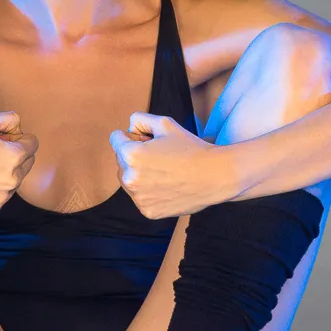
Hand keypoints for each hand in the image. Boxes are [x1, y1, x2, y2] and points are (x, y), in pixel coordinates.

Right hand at [0, 111, 37, 213]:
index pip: (33, 145)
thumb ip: (9, 118)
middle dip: (15, 156)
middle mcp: (12, 179)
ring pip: (14, 182)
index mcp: (14, 156)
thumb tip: (19, 127)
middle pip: (27, 164)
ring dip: (5, 174)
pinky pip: (0, 196)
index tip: (2, 138)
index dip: (17, 138)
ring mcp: (2, 197)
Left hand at [109, 113, 226, 217]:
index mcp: (131, 154)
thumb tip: (128, 129)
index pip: (116, 138)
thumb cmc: (191, 148)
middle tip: (160, 156)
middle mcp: (130, 178)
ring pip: (128, 180)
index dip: (133, 136)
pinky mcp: (147, 211)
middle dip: (134, 155)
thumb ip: (140, 119)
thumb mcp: (165, 123)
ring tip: (164, 172)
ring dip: (139, 174)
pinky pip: (140, 197)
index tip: (149, 140)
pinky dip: (149, 192)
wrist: (214, 176)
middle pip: (120, 160)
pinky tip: (167, 186)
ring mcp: (138, 198)